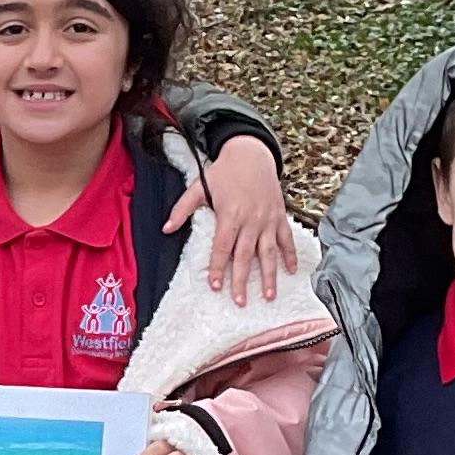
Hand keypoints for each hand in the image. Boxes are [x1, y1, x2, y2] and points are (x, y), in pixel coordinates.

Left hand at [167, 133, 298, 304]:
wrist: (251, 152)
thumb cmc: (224, 171)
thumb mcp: (199, 186)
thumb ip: (182, 209)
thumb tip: (165, 228)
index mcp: (230, 214)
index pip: (222, 247)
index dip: (218, 267)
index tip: (215, 287)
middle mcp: (251, 219)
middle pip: (246, 255)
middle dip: (242, 280)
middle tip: (240, 301)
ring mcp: (267, 219)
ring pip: (269, 251)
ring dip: (269, 275)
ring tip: (268, 296)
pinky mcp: (279, 216)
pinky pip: (286, 239)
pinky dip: (289, 255)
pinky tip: (290, 272)